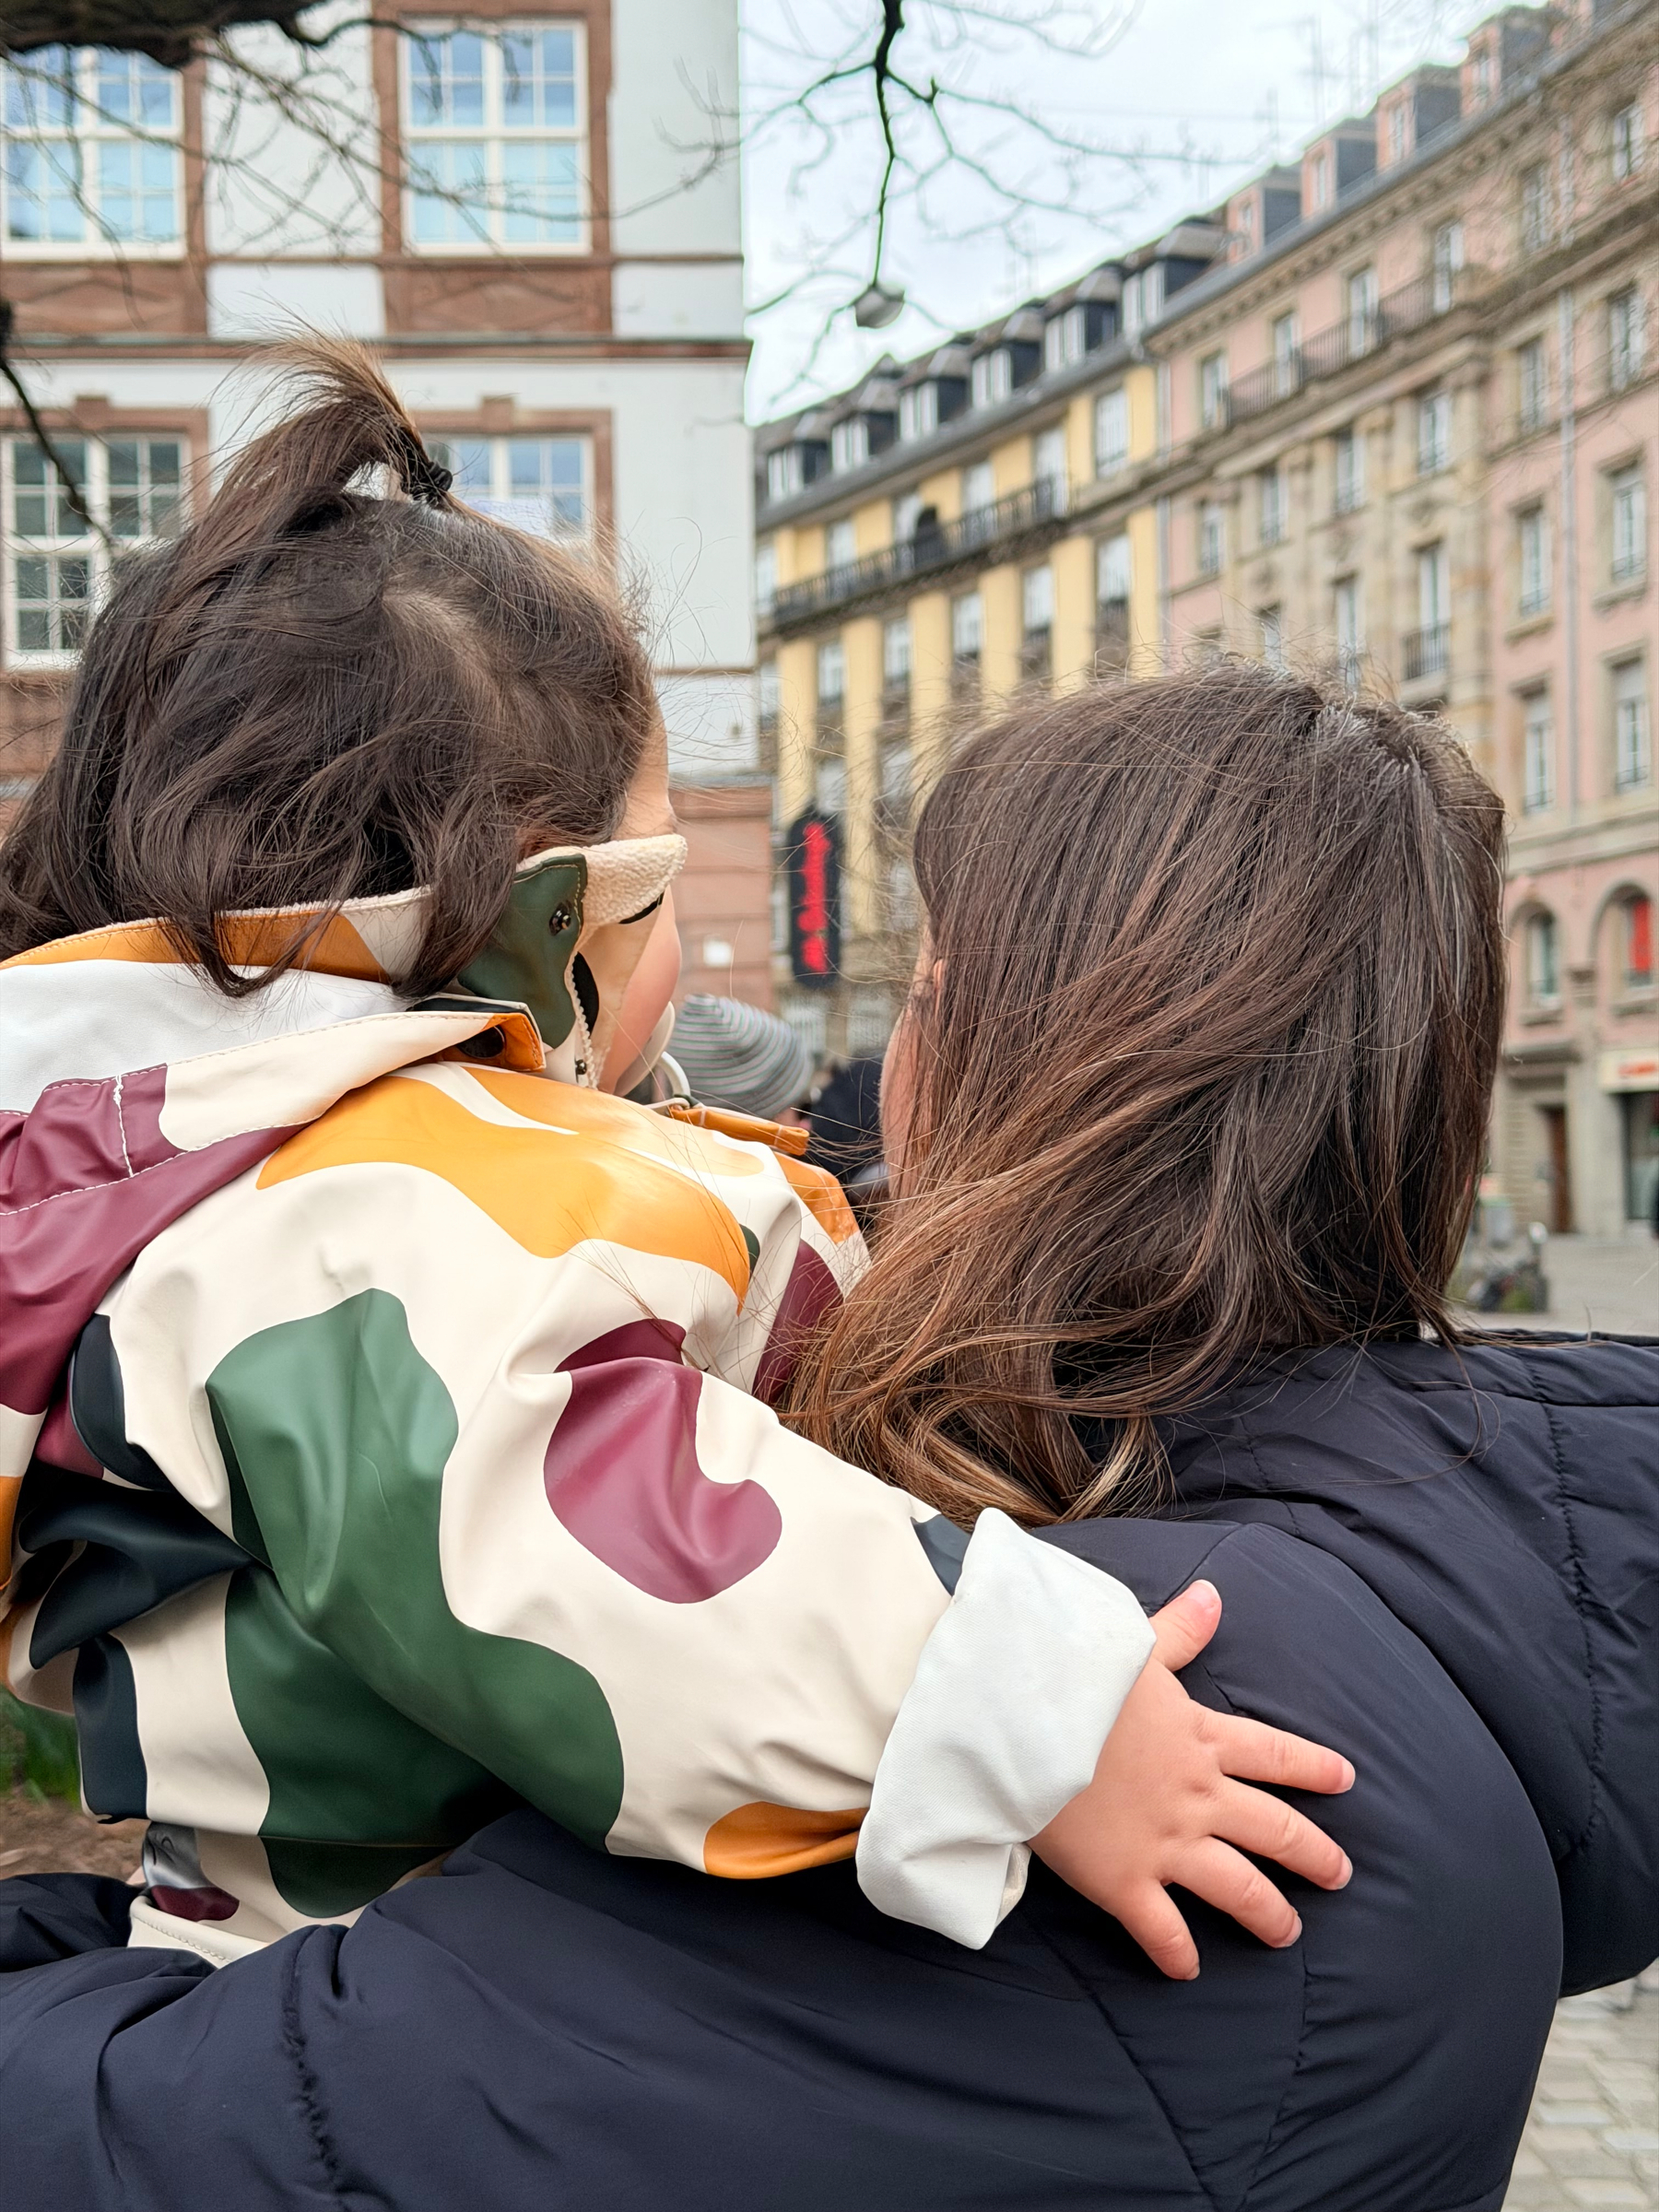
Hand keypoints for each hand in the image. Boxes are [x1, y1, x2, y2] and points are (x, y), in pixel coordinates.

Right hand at [1031, 1580, 1353, 1979]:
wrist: (1023, 1723)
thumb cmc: (1074, 1680)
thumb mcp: (1134, 1647)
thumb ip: (1179, 1630)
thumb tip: (1212, 1594)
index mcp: (1201, 1738)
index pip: (1273, 1754)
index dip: (1312, 1767)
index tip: (1347, 1780)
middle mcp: (1197, 1795)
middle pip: (1274, 1830)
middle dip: (1313, 1855)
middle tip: (1340, 1875)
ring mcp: (1166, 1843)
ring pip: (1238, 1887)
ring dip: (1268, 1914)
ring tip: (1289, 1934)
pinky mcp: (1124, 1880)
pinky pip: (1162, 1928)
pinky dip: (1177, 1953)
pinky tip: (1188, 1970)